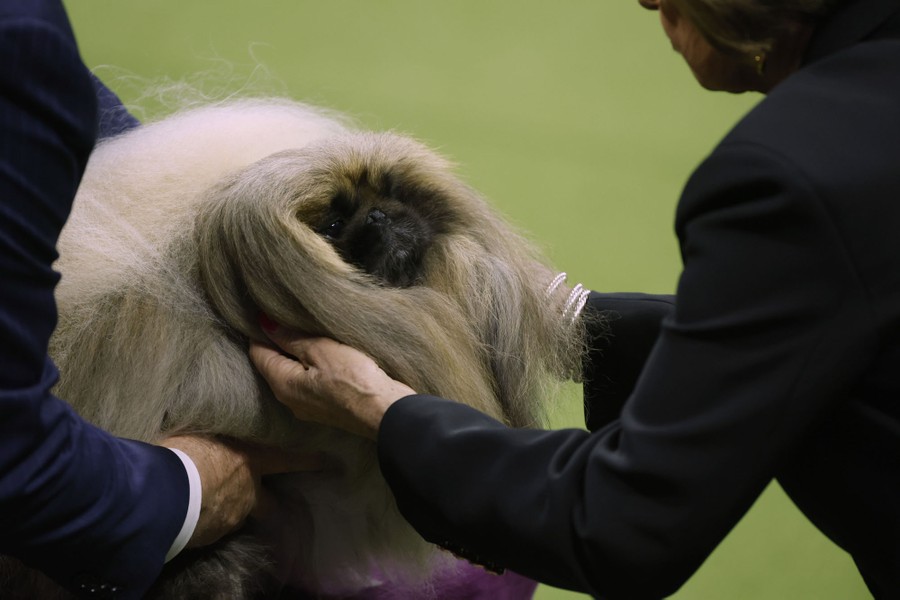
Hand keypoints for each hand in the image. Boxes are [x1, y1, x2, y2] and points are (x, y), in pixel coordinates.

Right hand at [160, 435, 323, 547]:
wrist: (166, 492)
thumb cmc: (184, 454)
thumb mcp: (203, 435)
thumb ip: (214, 438)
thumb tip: (209, 430)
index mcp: (251, 461)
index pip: (289, 460)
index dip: (311, 462)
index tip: (332, 464)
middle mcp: (248, 491)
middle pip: (268, 503)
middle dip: (268, 503)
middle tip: (264, 501)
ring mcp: (233, 516)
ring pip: (239, 516)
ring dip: (229, 511)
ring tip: (211, 506)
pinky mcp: (214, 534)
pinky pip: (215, 527)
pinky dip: (208, 522)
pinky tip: (195, 516)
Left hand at [249, 321, 415, 439]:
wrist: (384, 411)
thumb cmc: (352, 379)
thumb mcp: (320, 349)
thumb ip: (291, 338)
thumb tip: (264, 324)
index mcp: (281, 384)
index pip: (257, 352)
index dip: (260, 330)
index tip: (268, 311)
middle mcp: (288, 400)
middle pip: (273, 365)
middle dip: (277, 342)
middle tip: (287, 318)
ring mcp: (307, 408)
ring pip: (292, 374)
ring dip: (296, 355)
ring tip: (307, 333)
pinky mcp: (325, 409)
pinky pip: (308, 383)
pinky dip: (310, 367)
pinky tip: (324, 356)